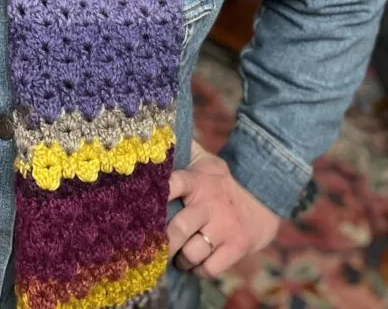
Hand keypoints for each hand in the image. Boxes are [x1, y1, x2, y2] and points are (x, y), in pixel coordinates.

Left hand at [167, 140, 280, 279]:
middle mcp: (209, 205)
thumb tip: (160, 135)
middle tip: (154, 246)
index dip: (159, 193)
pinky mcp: (236, 248)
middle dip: (162, 242)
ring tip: (176, 255)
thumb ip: (183, 152)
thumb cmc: (221, 183)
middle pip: (178, 229)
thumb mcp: (205, 163)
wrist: (263, 200)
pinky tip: (195, 264)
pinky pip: (210, 268)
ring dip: (180, 258)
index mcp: (198, 182)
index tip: (142, 206)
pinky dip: (198, 270)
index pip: (174, 184)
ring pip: (192, 253)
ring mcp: (224, 228)